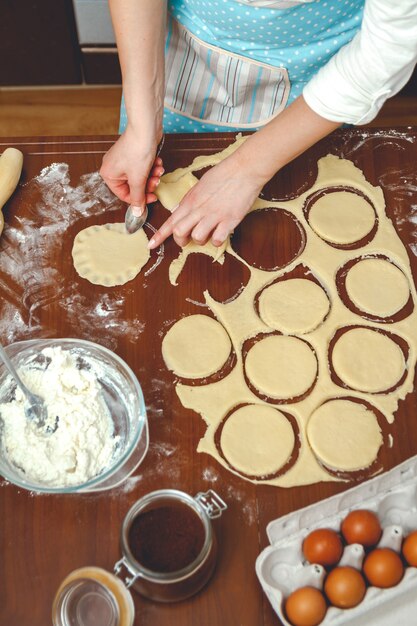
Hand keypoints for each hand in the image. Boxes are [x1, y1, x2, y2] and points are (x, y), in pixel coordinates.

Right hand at [100, 125, 164, 213]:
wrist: (146, 128)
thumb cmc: (137, 151)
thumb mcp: (138, 179)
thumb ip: (138, 198)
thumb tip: (136, 213)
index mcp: (108, 175)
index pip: (124, 195)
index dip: (140, 199)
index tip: (152, 198)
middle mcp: (113, 168)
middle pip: (134, 186)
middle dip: (147, 184)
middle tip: (155, 181)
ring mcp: (123, 160)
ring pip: (140, 177)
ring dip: (151, 175)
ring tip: (158, 169)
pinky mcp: (133, 154)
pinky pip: (143, 167)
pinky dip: (151, 167)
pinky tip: (157, 162)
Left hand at [149, 154, 263, 248]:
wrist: (244, 169)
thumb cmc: (223, 174)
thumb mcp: (200, 186)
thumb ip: (189, 200)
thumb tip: (180, 211)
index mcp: (190, 200)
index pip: (170, 221)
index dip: (159, 235)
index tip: (151, 245)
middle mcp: (199, 209)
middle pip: (179, 233)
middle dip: (181, 241)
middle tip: (187, 240)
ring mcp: (214, 216)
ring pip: (197, 238)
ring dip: (200, 240)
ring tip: (208, 234)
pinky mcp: (229, 220)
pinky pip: (217, 239)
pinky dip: (217, 241)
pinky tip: (220, 234)